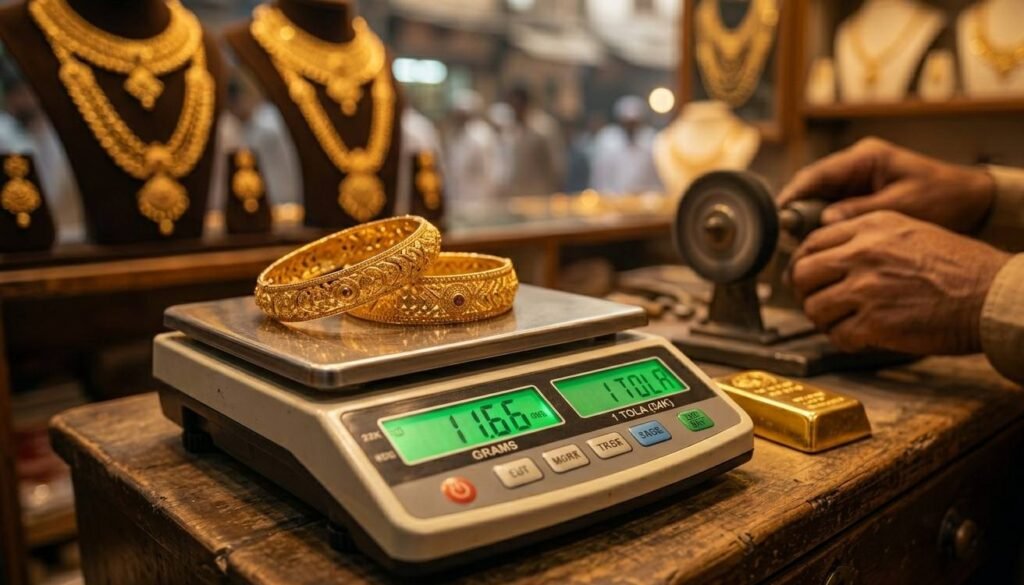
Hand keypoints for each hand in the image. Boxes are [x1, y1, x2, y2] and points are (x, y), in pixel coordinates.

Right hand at [778, 138, 995, 232]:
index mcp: (866, 158)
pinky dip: (825, 226)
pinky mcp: (861, 196)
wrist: (973, 201)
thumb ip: (861, 211)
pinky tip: (820, 245)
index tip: (777, 215)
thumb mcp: (902, 206)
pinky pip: (833, 210)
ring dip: (810, 222)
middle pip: (813, 188)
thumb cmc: (945, 198)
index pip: (817, 173)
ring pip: (819, 201)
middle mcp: (857, 166)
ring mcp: (858, 181)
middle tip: (787, 240)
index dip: (793, 194)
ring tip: (800, 248)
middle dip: (797, 213)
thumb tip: (825, 220)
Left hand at [789, 211, 1010, 354]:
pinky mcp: (875, 322)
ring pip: (813, 307)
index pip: (811, 242)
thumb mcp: (909, 231)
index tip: (809, 277)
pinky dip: (844, 340)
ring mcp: (867, 288)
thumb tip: (828, 253)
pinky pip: (837, 335)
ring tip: (842, 322)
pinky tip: (859, 337)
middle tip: (819, 302)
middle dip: (806, 292)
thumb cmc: (959, 267)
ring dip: (824, 320)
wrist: (992, 294)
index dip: (805, 263)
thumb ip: (866, 237)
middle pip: (801, 274)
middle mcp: (863, 253)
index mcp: (871, 227)